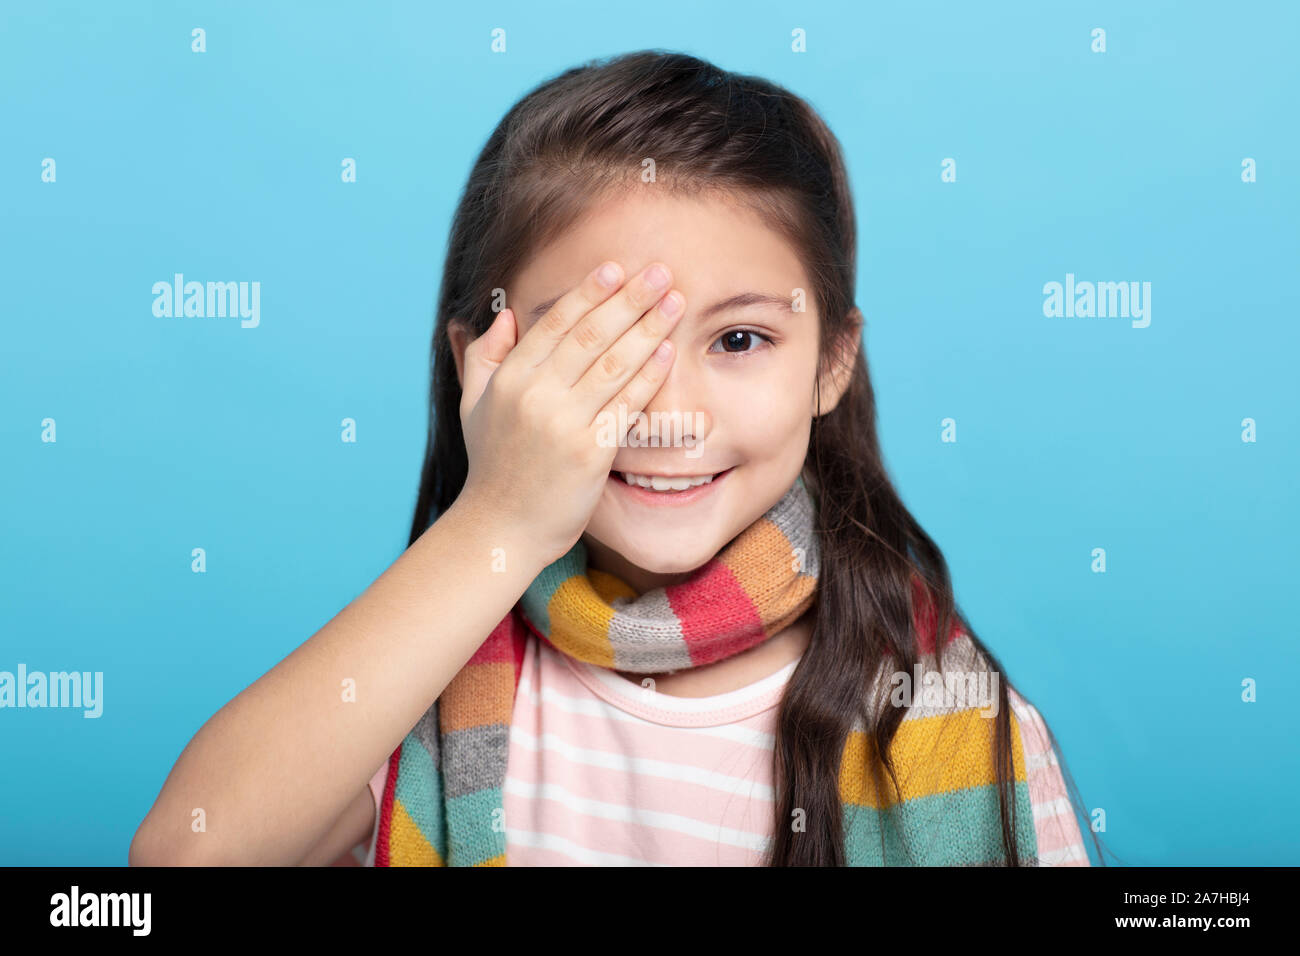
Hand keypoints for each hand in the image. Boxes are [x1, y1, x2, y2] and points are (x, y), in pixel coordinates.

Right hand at [455, 260, 684, 564]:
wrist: (500, 529)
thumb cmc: (492, 466)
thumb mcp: (474, 406)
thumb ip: (485, 357)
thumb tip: (506, 316)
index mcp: (510, 378)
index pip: (555, 323)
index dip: (589, 292)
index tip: (616, 269)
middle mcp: (535, 395)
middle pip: (591, 335)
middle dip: (629, 299)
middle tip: (661, 272)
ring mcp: (563, 424)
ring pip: (614, 365)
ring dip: (648, 329)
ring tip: (674, 303)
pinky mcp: (589, 453)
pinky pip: (626, 406)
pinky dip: (649, 377)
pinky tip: (668, 353)